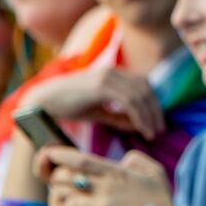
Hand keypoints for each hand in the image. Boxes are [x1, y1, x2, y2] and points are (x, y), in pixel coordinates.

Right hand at [28, 68, 164, 140]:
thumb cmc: (68, 106)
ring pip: (139, 95)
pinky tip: (141, 130)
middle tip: (161, 130)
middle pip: (145, 88)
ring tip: (153, 133)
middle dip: (156, 110)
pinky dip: (139, 116)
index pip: (143, 85)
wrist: (44, 101)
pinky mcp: (101, 86)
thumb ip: (118, 116)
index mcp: (113, 73)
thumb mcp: (98, 111)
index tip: (158, 122)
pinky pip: (129, 101)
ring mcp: (107, 77)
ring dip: (149, 116)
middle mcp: (113, 71)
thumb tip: (138, 124)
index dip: (154, 103)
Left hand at [47, 148, 186, 205]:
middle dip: (56, 179)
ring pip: (69, 201)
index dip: (62, 155)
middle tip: (56, 183)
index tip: (50, 153)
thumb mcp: (155, 173)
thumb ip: (137, 160)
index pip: (82, 160)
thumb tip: (122, 160)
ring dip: (68, 203)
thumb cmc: (162, 204)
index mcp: (118, 173)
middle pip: (68, 178)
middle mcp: (107, 187)